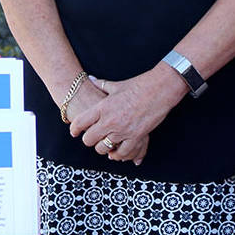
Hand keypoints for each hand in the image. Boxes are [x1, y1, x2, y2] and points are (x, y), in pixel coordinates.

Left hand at [70, 68, 184, 165]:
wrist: (159, 89)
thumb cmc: (139, 85)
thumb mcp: (117, 85)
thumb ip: (102, 84)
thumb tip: (91, 78)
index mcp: (103, 107)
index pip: (81, 122)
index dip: (75, 129)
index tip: (74, 132)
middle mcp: (110, 120)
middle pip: (89, 140)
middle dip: (89, 140)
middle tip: (92, 138)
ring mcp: (123, 131)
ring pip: (103, 149)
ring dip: (103, 149)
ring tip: (105, 146)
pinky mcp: (136, 137)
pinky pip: (122, 153)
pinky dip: (119, 155)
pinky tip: (117, 153)